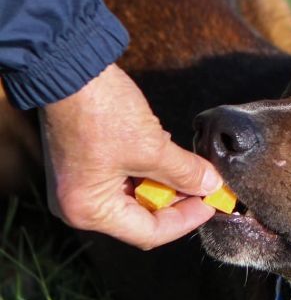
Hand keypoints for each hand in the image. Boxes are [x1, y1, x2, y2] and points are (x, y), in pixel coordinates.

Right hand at [39, 64, 221, 248]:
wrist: (68, 66)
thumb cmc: (101, 110)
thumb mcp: (151, 146)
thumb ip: (185, 172)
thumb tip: (211, 185)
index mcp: (89, 211)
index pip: (149, 233)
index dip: (186, 220)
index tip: (211, 203)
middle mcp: (77, 206)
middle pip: (140, 218)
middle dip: (175, 201)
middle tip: (204, 185)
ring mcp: (76, 186)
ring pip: (133, 198)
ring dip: (162, 184)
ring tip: (188, 168)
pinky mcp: (81, 165)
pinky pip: (121, 180)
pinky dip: (145, 171)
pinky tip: (163, 154)